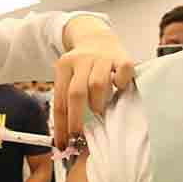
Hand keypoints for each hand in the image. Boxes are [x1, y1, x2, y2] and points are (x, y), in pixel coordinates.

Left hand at [57, 20, 134, 148]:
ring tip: (99, 109)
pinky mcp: (122, 57)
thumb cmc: (83, 67)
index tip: (62, 143)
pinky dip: (121, 83)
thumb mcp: (69, 78)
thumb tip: (65, 138)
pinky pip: (123, 72)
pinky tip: (119, 88)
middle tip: (78, 135)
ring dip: (97, 103)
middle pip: (76, 93)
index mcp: (64, 66)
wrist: (96, 38)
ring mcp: (102, 58)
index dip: (60, 125)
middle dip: (76, 119)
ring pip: (97, 84)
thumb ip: (67, 102)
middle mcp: (81, 60)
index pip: (59, 101)